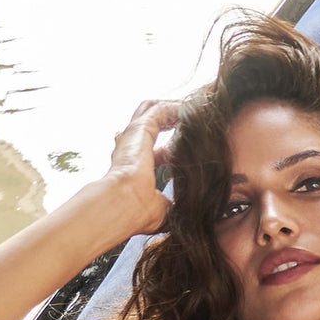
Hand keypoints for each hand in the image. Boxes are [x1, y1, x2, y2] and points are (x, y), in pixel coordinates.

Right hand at [97, 98, 181, 239]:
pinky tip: (192, 109)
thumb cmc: (140, 213)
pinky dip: (176, 107)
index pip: (150, 151)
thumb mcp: (163, 209)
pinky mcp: (141, 128)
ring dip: (172, 107)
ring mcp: (134, 136)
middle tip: (190, 119)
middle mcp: (131, 148)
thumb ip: (173, 204)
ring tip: (193, 109)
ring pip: (151, 109)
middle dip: (168, 118)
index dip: (168, 150)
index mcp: (133, 167)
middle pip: (148, 122)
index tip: (183, 150)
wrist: (126, 204)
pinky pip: (160, 108)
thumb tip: (186, 209)